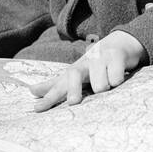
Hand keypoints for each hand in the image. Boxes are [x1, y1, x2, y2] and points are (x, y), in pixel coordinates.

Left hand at [27, 30, 147, 111]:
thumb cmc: (96, 64)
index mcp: (74, 70)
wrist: (122, 43)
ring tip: (109, 83)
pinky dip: (117, 81)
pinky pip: (115, 79)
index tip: (37, 108)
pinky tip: (119, 76)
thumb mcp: (77, 73)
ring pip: (100, 85)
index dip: (48, 97)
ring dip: (104, 88)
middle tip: (73, 102)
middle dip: (73, 89)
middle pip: (74, 76)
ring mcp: (100, 57)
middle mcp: (84, 63)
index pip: (58, 84)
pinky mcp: (115, 55)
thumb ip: (56, 84)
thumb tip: (31, 91)